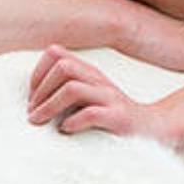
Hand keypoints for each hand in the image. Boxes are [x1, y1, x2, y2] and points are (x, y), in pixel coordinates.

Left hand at [27, 45, 154, 136]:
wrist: (152, 128)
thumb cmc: (113, 114)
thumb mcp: (90, 94)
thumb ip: (67, 86)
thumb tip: (32, 95)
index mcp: (90, 72)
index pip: (56, 53)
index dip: (37, 73)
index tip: (31, 96)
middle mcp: (99, 80)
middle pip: (63, 66)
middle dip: (41, 90)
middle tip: (32, 112)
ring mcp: (110, 98)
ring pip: (72, 88)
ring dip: (49, 106)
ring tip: (40, 121)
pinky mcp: (118, 118)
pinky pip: (91, 114)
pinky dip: (72, 122)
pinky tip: (66, 130)